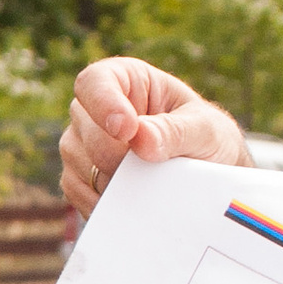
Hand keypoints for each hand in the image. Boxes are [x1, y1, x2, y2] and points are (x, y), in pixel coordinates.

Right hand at [61, 59, 245, 221]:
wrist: (206, 177)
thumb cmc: (207, 139)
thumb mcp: (205, 130)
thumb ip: (175, 132)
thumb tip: (140, 138)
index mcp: (126, 80)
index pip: (95, 81)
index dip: (103, 103)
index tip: (127, 130)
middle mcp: (96, 108)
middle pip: (84, 125)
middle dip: (115, 153)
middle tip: (150, 170)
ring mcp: (82, 142)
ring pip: (75, 158)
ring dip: (110, 178)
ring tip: (148, 186)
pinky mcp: (78, 175)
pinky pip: (75, 188)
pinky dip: (100, 199)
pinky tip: (130, 203)